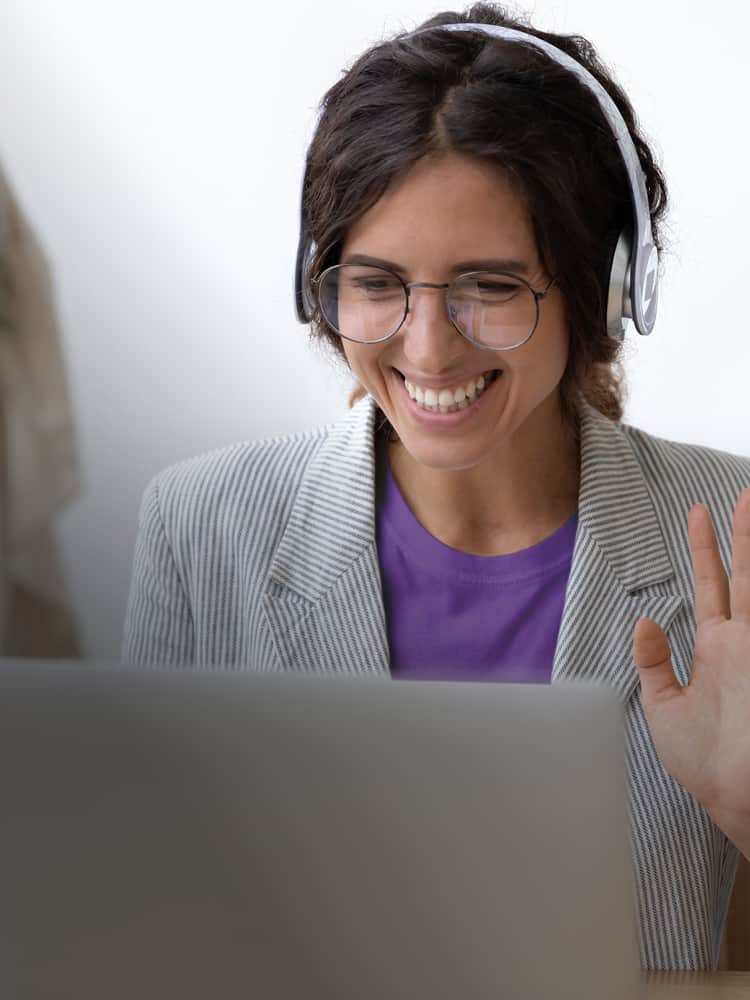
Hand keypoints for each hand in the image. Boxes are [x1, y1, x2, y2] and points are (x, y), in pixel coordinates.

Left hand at [632, 487, 749, 854]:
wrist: (739, 799)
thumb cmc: (706, 763)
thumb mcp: (665, 708)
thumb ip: (654, 662)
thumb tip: (646, 619)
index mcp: (716, 647)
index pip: (711, 584)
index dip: (706, 547)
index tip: (698, 512)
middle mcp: (744, 642)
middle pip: (744, 574)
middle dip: (742, 534)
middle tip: (740, 494)